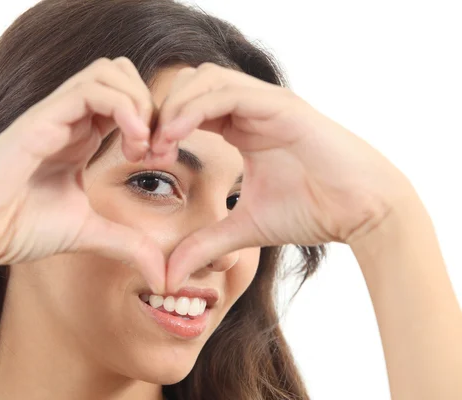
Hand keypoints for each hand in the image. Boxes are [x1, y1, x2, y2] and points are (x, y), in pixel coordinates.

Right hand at [0, 57, 165, 291]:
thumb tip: (162, 273)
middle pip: (123, 74)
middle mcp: (70, 119)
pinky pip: (90, 90)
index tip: (162, 159)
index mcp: (81, 137)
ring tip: (141, 145)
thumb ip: (127, 244)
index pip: (129, 102)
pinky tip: (131, 142)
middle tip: (155, 147)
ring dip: (140, 103)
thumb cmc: (17, 228)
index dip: (156, 122)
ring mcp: (55, 115)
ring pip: (110, 71)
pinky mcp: (41, 120)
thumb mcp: (87, 233)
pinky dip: (122, 107)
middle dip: (153, 105)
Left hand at [146, 63, 415, 290]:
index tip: (142, 159)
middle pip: (189, 84)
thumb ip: (206, 243)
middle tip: (143, 149)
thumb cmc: (314, 212)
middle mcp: (251, 108)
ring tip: (158, 145)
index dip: (160, 128)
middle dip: (160, 112)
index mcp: (242, 127)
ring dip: (173, 107)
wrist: (363, 211)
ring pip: (204, 80)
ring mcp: (266, 102)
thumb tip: (170, 274)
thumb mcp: (245, 228)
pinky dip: (196, 108)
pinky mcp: (281, 105)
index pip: (188, 109)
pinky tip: (177, 137)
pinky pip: (227, 92)